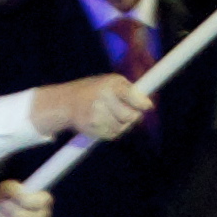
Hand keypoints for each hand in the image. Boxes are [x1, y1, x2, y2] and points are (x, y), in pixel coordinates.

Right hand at [29, 73, 152, 140]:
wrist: (67, 102)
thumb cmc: (96, 90)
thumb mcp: (111, 82)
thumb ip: (130, 91)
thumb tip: (149, 106)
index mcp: (110, 84)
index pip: (131, 95)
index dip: (142, 103)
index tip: (148, 106)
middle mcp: (102, 98)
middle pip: (132, 116)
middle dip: (134, 116)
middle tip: (131, 111)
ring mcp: (96, 114)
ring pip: (123, 127)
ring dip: (123, 124)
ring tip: (112, 114)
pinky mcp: (92, 128)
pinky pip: (113, 134)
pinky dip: (113, 131)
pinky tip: (105, 121)